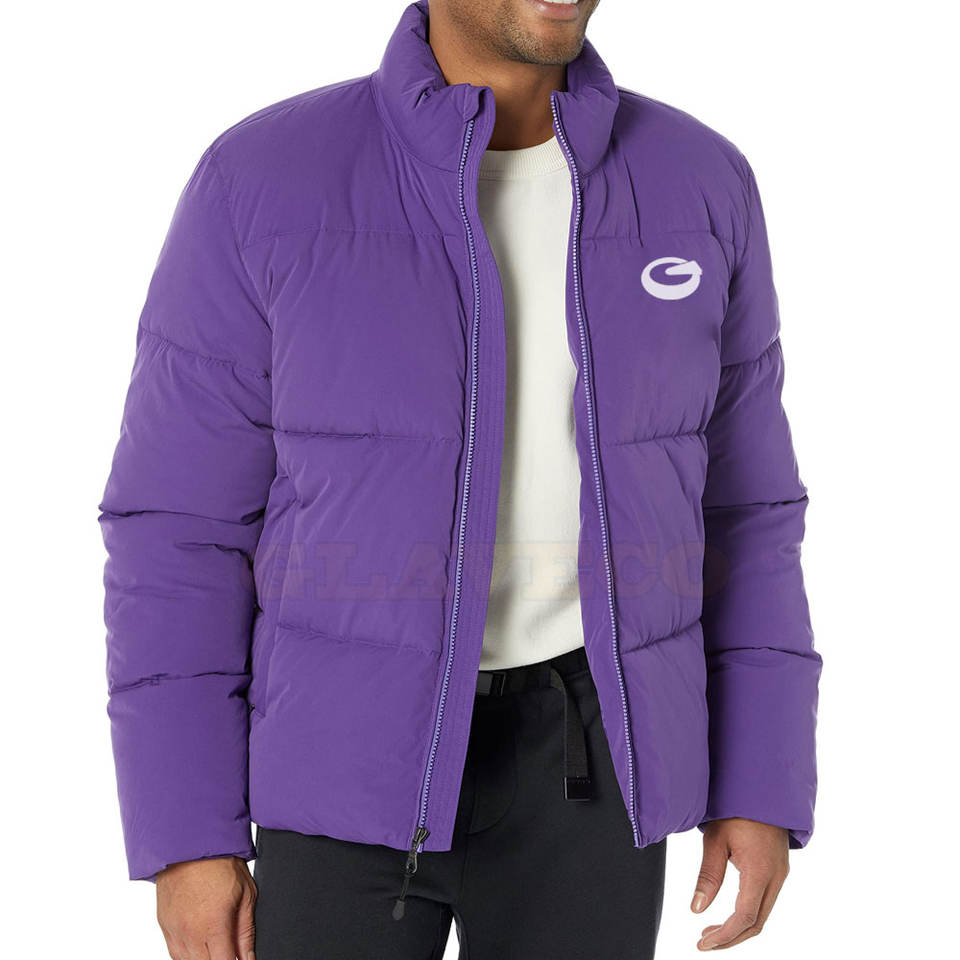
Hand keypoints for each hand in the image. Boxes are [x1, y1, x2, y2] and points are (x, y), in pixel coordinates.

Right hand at [157, 856, 256, 959]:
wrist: (191, 842)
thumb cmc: (221, 863)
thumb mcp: (246, 894)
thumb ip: (246, 932)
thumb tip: (249, 958)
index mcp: (214, 925)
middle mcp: (190, 933)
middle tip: (229, 949)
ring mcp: (174, 931)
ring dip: (203, 958)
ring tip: (216, 946)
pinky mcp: (164, 925)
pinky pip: (175, 953)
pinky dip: (188, 955)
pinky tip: (200, 947)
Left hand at [691, 818, 788, 949]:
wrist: (762, 787)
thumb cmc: (736, 808)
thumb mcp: (716, 840)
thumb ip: (708, 876)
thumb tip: (697, 909)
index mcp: (760, 872)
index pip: (744, 917)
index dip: (724, 936)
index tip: (703, 943)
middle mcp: (776, 877)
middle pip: (756, 923)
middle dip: (730, 938)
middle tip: (705, 942)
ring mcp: (780, 873)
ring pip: (763, 913)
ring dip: (739, 927)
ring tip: (712, 930)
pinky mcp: (779, 868)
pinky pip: (766, 900)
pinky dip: (748, 913)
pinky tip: (730, 912)